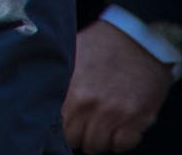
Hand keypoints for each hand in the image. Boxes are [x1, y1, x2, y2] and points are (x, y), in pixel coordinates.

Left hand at [63, 20, 171, 151]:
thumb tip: (41, 97)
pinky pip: (123, 146)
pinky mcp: (139, 119)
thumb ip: (58, 80)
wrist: (140, 38)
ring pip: (97, 146)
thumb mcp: (70, 55)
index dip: (59, 125)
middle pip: (75, 140)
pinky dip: (120, 142)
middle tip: (81, 124)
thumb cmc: (103, 44)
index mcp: (71, 90)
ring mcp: (116, 114)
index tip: (63, 123)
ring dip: (97, 138)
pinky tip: (118, 128)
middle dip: (76, 134)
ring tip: (99, 125)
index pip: (55, 125)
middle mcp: (92, 105)